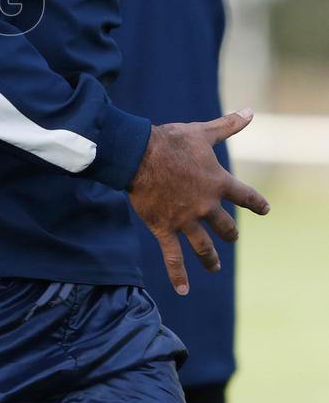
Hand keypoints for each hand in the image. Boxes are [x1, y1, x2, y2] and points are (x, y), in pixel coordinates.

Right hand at [128, 109, 269, 295]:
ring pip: (204, 246)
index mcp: (217, 182)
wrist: (138, 154)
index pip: (245, 196)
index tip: (264, 210)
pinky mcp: (165, 228)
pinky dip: (178, 275)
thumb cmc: (170, 140)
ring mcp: (186, 220)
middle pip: (225, 226)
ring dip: (210, 258)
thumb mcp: (201, 132)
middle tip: (231, 236)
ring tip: (215, 267)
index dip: (256, 203)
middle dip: (229, 233)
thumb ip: (227, 126)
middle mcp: (206, 205)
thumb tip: (250, 112)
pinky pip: (173, 257)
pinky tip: (184, 290)